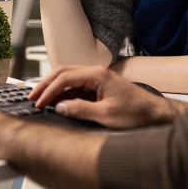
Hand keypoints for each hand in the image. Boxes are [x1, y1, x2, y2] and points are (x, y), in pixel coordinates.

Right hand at [29, 66, 178, 129]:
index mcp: (97, 75)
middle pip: (63, 72)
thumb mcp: (106, 115)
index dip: (49, 90)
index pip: (65, 78)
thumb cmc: (136, 113)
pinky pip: (76, 87)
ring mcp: (97, 79)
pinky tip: (56, 103)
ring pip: (68, 78)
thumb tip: (60, 107)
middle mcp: (96, 73)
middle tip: (32, 97)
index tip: (38, 103)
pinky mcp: (98, 88)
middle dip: (46, 84)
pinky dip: (63, 93)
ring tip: (40, 100)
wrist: (155, 114)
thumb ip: (81, 110)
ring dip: (53, 88)